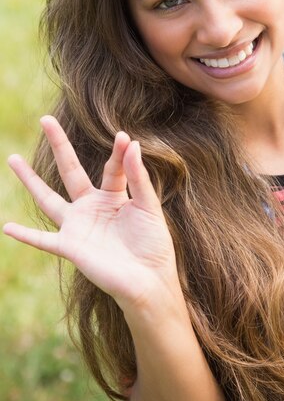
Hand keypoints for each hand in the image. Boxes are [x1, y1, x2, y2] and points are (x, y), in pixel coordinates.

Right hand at [3, 116, 180, 312]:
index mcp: (114, 196)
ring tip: (13, 159)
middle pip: (70, 170)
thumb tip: (130, 142)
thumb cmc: (153, 244)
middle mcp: (92, 207)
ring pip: (48, 198)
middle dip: (59, 145)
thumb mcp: (148, 206)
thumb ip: (137, 177)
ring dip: (30, 180)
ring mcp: (78, 226)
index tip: (123, 136)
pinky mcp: (70, 247)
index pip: (112, 167)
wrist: (149, 280)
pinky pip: (43, 239)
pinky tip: (6, 227)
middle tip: (46, 119)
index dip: (118, 153)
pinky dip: (25, 235)